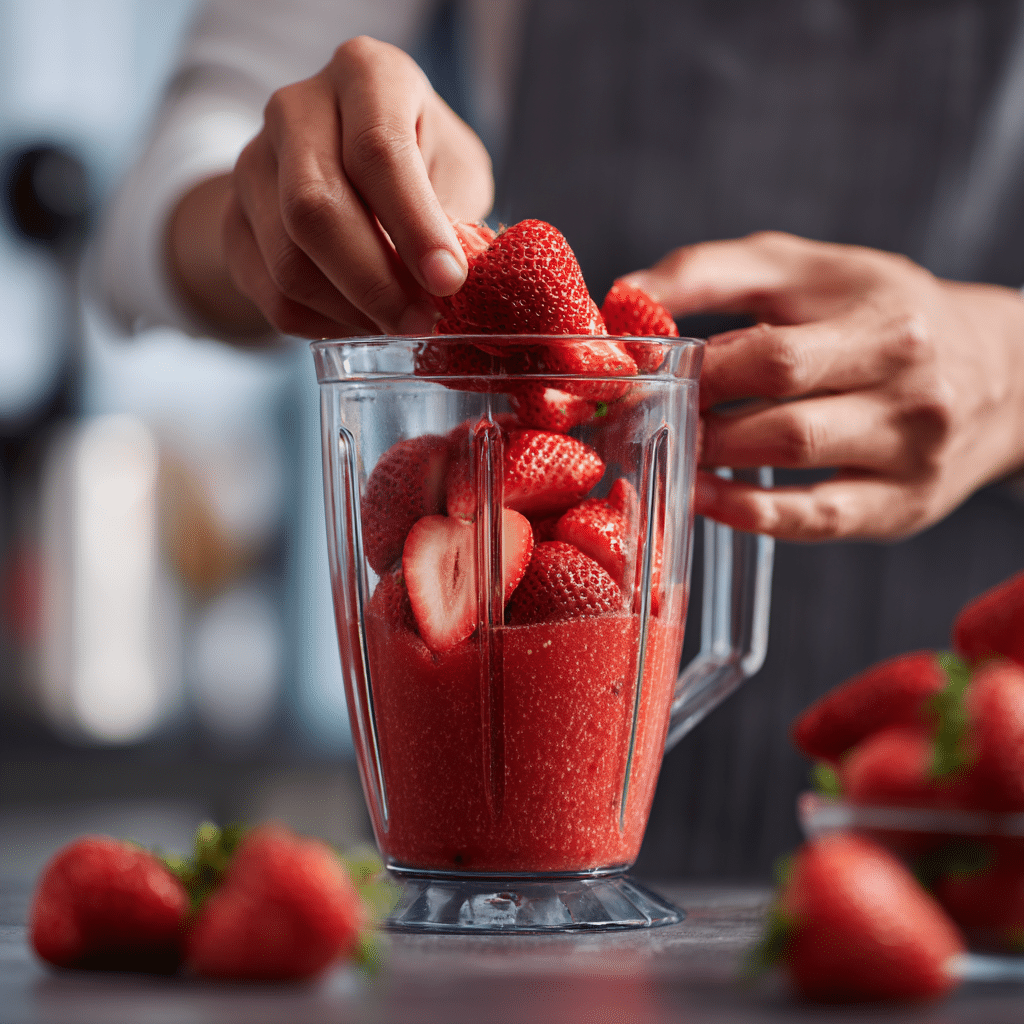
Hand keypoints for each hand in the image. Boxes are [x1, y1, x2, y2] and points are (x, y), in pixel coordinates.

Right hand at [167, 37, 492, 338]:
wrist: (346, 163)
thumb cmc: (421, 162)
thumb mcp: (455, 169)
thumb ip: (453, 214)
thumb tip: (448, 281)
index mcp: (364, 74)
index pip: (378, 151)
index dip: (415, 226)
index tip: (448, 281)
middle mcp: (295, 107)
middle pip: (315, 209)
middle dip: (375, 282)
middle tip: (419, 323)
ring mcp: (252, 163)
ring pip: (289, 261)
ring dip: (351, 310)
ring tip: (398, 326)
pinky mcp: (233, 221)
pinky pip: (272, 293)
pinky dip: (324, 324)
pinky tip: (362, 323)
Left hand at [626, 232, 1023, 540]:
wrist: (1000, 373)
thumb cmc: (882, 314)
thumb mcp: (812, 272)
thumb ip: (716, 272)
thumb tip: (626, 292)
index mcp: (888, 326)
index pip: (774, 357)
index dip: (699, 373)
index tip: (642, 379)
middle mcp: (912, 394)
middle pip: (783, 420)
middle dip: (698, 424)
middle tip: (639, 423)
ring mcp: (911, 458)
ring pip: (795, 470)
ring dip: (712, 467)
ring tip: (665, 452)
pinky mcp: (901, 508)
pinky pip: (814, 521)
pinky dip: (750, 513)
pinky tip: (705, 497)